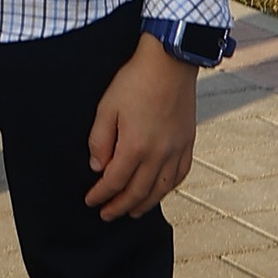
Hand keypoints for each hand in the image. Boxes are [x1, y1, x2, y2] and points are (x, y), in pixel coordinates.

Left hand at [86, 32, 198, 219]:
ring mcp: (176, 149)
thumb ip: (100, 141)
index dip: (100, 195)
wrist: (169, 62)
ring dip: (145, 204)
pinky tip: (159, 191)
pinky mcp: (187, 142)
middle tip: (106, 215)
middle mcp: (159, 154)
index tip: (90, 201)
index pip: (114, 182)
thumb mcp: (106, 107)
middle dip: (120, 207)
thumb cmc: (134, 81)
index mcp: (136, 146)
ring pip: (161, 189)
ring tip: (132, 212)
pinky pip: (180, 175)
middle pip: (138, 192)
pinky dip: (168, 188)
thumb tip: (97, 167)